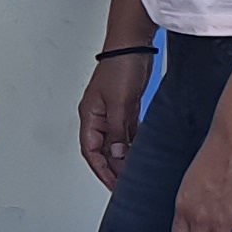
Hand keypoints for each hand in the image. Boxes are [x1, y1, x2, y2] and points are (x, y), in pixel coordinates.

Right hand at [78, 49, 148, 192]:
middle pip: (103, 150)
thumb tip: (118, 154)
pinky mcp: (125, 107)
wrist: (133, 45)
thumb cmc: (119, 66)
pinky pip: (127, 132)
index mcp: (89, 116)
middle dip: (113, 168)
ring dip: (124, 157)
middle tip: (126, 184)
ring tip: (135, 172)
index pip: (91, 152)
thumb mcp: (119, 103)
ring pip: (116, 142)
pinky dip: (133, 143)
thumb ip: (118, 131)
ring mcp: (112, 112)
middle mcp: (98, 116)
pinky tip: (142, 150)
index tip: (113, 186)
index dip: (101, 171)